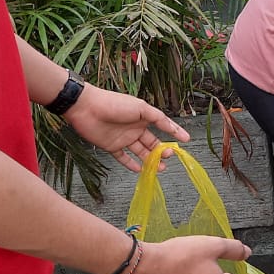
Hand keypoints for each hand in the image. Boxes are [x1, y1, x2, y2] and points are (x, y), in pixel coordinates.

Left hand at [63, 84, 190, 171]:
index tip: (186, 140)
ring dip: (150, 160)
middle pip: (152, 142)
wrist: (86, 108)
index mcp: (144, 117)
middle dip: (162, 151)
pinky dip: (131, 164)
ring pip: (141, 152)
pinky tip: (139, 170)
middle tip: (168, 157)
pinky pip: (124, 158)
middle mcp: (136, 128)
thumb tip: (171, 125)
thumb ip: (157, 117)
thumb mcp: (141, 108)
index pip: (163, 126)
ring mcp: (124, 138)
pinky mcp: (112, 147)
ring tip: (160, 168)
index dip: (175, 132)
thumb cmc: (114, 104)